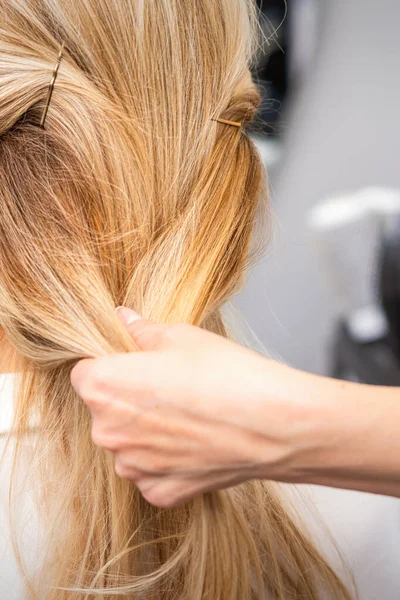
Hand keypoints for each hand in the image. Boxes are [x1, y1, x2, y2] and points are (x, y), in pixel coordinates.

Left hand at [70, 308, 323, 506]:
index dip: (111, 365)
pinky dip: (167, 459)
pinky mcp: (159, 491)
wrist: (273, 425)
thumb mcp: (182, 337)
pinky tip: (196, 442)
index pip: (86, 372)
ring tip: (188, 415)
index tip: (137, 364)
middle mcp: (108, 432)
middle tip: (170, 387)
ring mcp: (133, 467)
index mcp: (103, 388)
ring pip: (128, 442)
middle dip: (128, 398)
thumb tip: (125, 319)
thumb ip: (142, 331)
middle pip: (106, 409)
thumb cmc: (226, 375)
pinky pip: (151, 471)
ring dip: (146, 431)